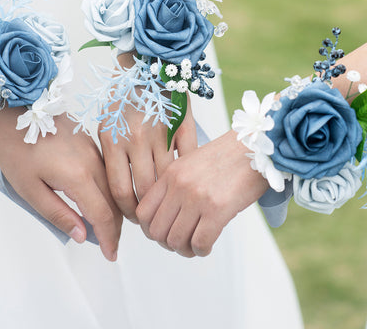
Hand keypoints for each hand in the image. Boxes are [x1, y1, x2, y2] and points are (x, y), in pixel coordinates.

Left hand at [0, 108, 121, 260]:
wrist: (15, 112)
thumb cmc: (17, 149)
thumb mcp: (30, 190)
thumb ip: (58, 214)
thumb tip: (82, 234)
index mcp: (78, 175)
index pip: (103, 215)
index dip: (109, 238)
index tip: (110, 254)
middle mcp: (92, 161)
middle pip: (114, 201)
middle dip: (115, 227)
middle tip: (109, 245)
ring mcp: (94, 149)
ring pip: (112, 185)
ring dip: (113, 208)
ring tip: (106, 228)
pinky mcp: (91, 142)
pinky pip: (106, 171)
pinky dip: (108, 190)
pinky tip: (100, 200)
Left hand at [100, 53, 197, 222]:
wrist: (143, 63)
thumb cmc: (121, 97)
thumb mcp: (106, 126)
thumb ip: (112, 158)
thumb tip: (119, 195)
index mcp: (114, 139)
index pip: (120, 189)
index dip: (125, 210)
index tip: (130, 217)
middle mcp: (137, 138)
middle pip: (145, 189)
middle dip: (147, 209)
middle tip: (149, 218)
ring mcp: (162, 131)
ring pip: (167, 179)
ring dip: (167, 197)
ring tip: (166, 205)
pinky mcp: (182, 124)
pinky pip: (187, 158)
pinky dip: (186, 174)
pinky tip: (184, 184)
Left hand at [136, 130, 268, 257]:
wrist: (255, 147)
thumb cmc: (226, 158)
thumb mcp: (191, 163)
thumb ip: (175, 186)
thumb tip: (165, 218)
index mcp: (171, 173)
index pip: (143, 212)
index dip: (150, 229)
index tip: (164, 232)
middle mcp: (180, 184)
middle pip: (157, 231)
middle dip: (167, 243)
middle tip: (182, 243)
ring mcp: (197, 197)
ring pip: (176, 241)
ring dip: (185, 250)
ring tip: (196, 245)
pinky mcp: (217, 209)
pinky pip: (199, 243)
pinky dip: (202, 250)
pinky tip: (208, 244)